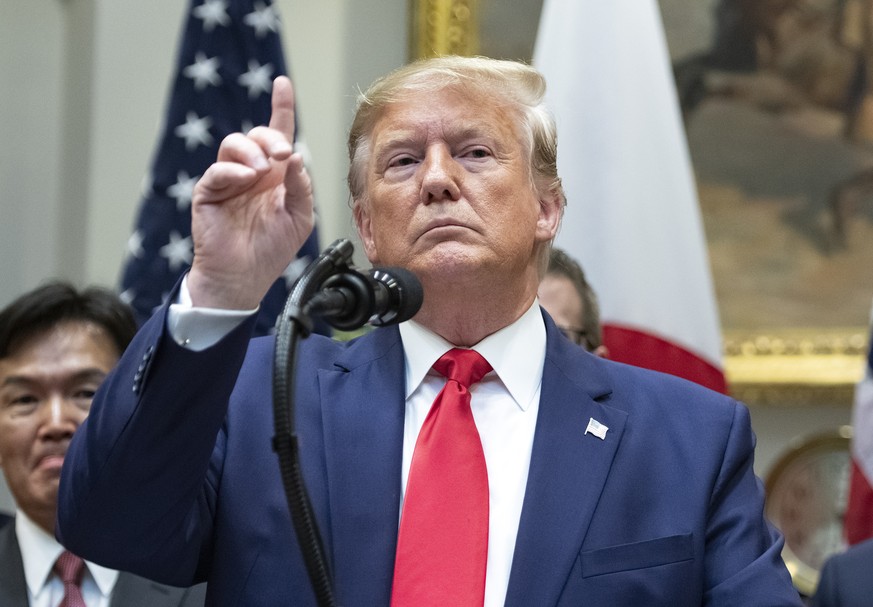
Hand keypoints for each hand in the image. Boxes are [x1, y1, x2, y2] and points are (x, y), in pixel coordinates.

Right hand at [187, 76, 313, 309]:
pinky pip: (218, 171)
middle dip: (272, 137)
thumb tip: (298, 158)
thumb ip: (301, 187)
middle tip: (284, 155)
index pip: (278, 134)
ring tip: (264, 172)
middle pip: (257, 135)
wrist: (245, 278)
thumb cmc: (272, 250)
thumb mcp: (300, 217)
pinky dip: (234, 170)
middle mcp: (251, 172)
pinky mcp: (208, 193)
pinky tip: (247, 179)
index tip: (283, 85)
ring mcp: (228, 181)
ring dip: (253, 151)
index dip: (281, 108)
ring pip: (234, 145)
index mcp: (275, 176)